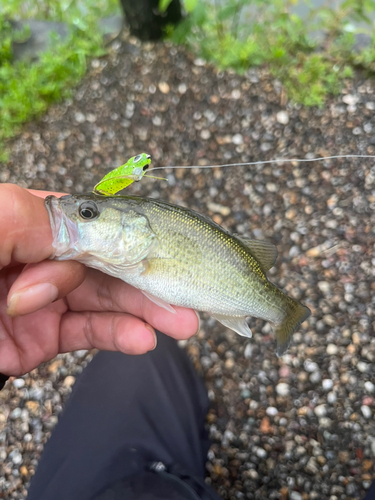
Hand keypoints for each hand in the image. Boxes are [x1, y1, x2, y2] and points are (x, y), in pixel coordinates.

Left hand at [0, 184, 198, 375]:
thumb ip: (37, 219)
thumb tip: (82, 238)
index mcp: (34, 224)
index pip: (93, 222)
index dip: (131, 232)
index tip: (167, 243)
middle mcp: (45, 259)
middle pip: (110, 263)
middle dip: (151, 277)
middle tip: (188, 292)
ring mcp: (48, 299)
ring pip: (107, 299)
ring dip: (147, 310)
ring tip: (183, 322)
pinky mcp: (45, 338)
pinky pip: (89, 333)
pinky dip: (120, 335)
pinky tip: (143, 338)